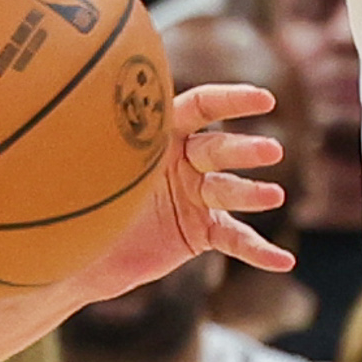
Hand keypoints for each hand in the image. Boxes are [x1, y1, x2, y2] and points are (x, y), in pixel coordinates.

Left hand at [76, 83, 290, 302]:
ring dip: (251, 194)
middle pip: (218, 149)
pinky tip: (282, 261)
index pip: (199, 107)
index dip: (232, 100)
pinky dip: (257, 250)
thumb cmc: (78, 198)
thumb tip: (86, 107)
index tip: (266, 100)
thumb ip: (98, 139)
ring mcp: (195, 196)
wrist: (81, 254)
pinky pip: (233, 238)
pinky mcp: (200, 232)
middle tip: (272, 152)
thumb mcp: (88, 165)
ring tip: (275, 196)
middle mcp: (183, 160)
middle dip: (244, 149)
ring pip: (227, 191)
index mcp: (157, 134)